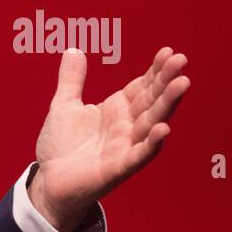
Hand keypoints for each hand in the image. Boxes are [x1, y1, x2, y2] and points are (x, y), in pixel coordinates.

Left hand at [29, 46, 190, 231]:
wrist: (49, 180)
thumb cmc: (61, 146)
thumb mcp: (63, 106)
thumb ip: (71, 80)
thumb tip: (73, 50)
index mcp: (116, 110)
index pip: (142, 86)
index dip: (155, 70)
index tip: (168, 52)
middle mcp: (126, 126)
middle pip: (152, 100)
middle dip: (166, 81)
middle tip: (181, 60)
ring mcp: (125, 147)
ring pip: (151, 123)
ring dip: (167, 104)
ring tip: (182, 84)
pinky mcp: (118, 168)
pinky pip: (138, 155)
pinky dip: (151, 143)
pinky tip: (163, 129)